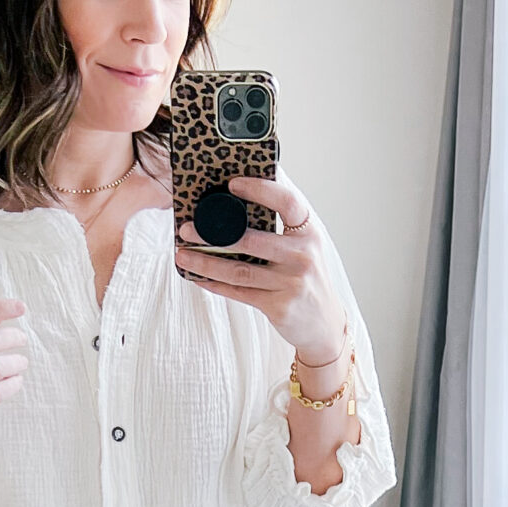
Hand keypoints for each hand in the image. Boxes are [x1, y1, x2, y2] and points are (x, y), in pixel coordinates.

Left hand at [174, 176, 347, 366]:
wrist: (324, 322)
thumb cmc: (307, 276)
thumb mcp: (305, 244)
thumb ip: (283, 220)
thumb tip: (251, 185)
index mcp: (309, 232)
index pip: (287, 202)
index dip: (260, 189)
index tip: (232, 184)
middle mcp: (303, 256)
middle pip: (251, 239)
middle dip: (213, 233)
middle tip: (186, 228)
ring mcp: (292, 283)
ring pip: (239, 270)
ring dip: (205, 262)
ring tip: (183, 253)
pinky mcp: (279, 307)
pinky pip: (239, 292)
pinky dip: (215, 284)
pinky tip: (197, 276)